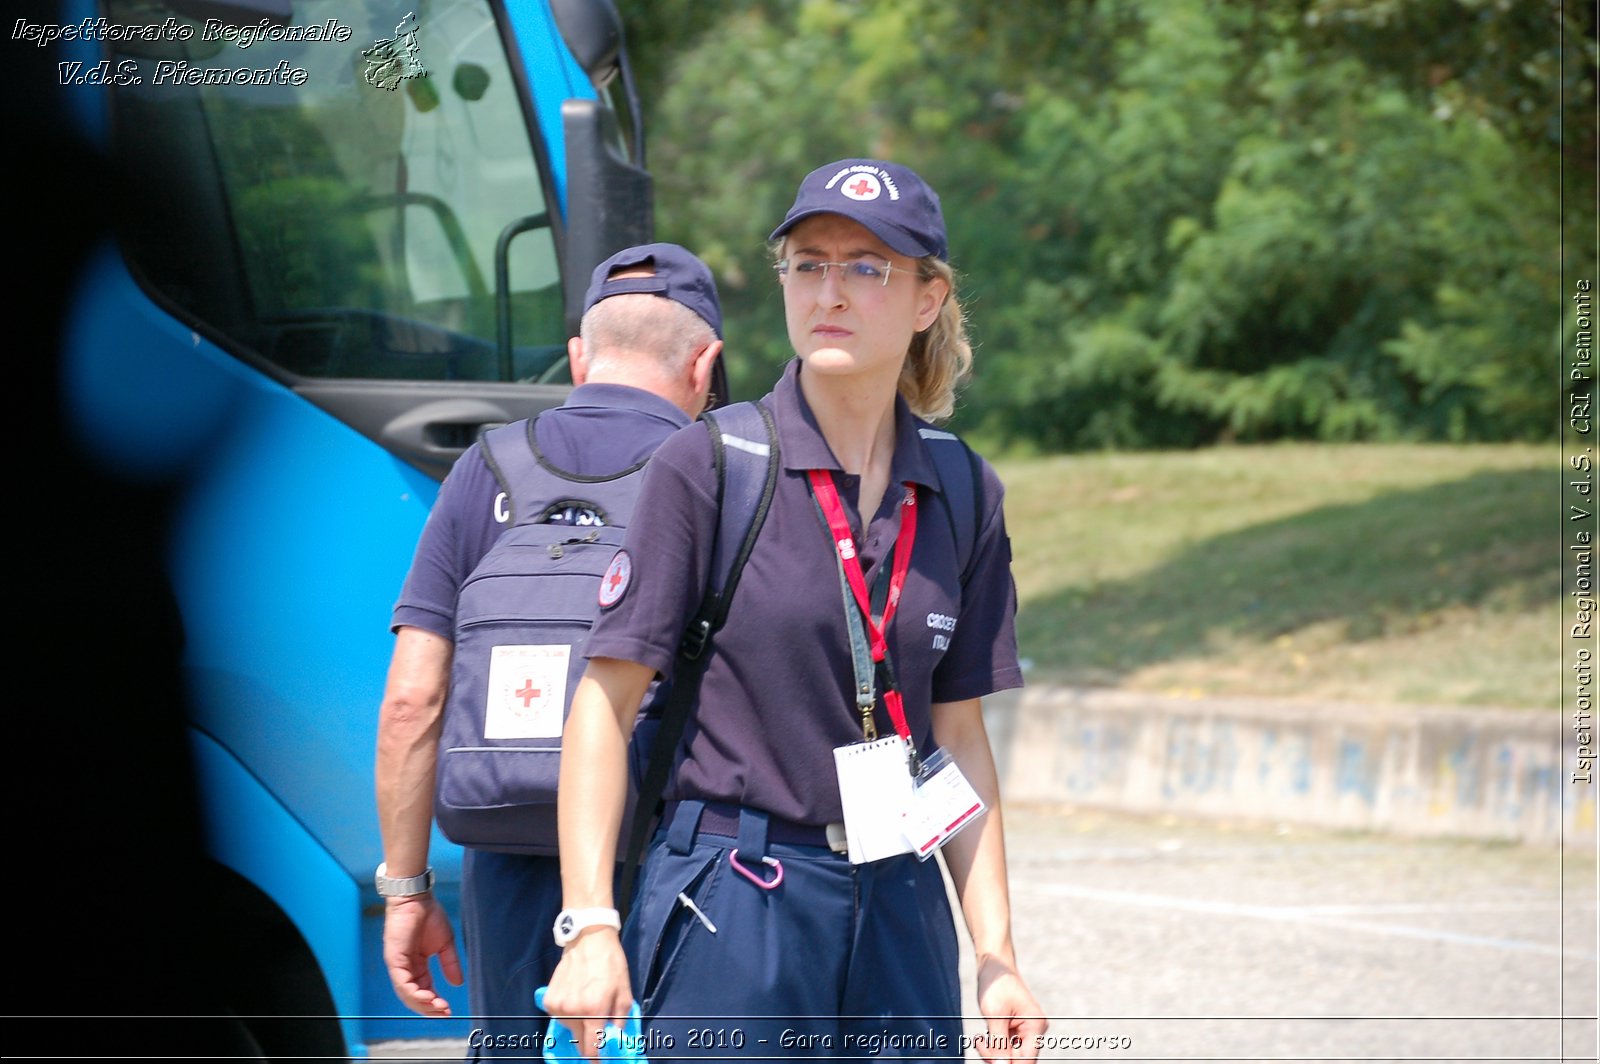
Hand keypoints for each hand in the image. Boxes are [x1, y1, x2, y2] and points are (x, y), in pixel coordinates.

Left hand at [381, 894, 462, 1016]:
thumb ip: (450, 964)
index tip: (448, 1010)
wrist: (417, 898)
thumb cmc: (429, 916)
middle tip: (445, 1012)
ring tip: (438, 1007)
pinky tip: (428, 998)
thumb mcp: (445, 944)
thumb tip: (458, 983)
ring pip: (407, 994)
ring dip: (423, 1004)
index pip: (424, 990)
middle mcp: (405, 968)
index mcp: (416, 966)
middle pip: (414, 997)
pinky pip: (402, 983)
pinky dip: (414, 993)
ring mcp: (398, 965)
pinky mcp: (394, 959)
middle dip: (429, 1008)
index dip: (435, 1002)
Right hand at [541, 929, 632, 1061]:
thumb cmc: (610, 964)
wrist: (588, 940)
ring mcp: (558, 1006)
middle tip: (597, 1030)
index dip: (596, 1059)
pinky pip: (559, 1017)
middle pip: (579, 1042)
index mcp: (594, 1010)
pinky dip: (568, 1014)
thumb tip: (614, 1038)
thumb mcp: (625, 992)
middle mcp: (573, 1011)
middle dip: (589, 1041)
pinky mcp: (549, 1000)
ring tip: (587, 1005)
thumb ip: (620, 1020)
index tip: (599, 1062)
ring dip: (579, 1025)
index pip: (592, 1048)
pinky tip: (575, 998)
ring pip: (569, 1029)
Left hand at [974, 956, 1045, 1062]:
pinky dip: (993, 1045)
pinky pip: (1006, 1046)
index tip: (993, 1061)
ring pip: (1010, 1055)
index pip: (1027, 1060)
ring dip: (993, 1051)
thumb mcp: (994, 1015)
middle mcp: (1034, 1030)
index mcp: (1035, 1026)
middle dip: (997, 1057)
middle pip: (1017, 1059)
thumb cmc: (996, 985)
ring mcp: (1026, 1030)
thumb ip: (999, 1043)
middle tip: (979, 1043)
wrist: (994, 965)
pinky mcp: (1016, 1029)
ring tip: (978, 1039)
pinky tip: (981, 1037)